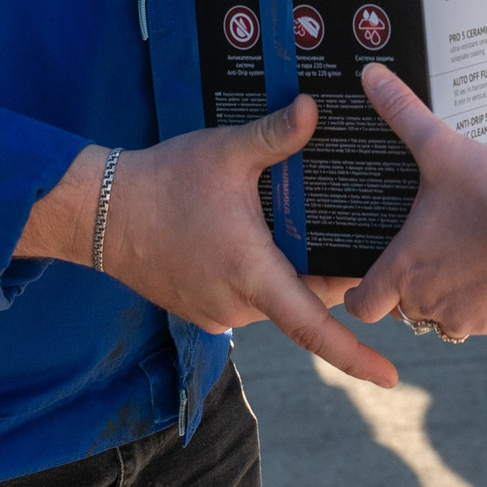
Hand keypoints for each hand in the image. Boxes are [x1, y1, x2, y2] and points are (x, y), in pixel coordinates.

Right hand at [35, 104, 398, 387]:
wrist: (96, 212)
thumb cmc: (162, 183)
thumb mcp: (225, 152)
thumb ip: (275, 134)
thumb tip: (315, 109)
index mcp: (251, 275)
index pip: (313, 327)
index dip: (355, 355)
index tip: (390, 378)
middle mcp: (237, 305)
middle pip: (304, 302)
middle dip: (334, 277)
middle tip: (365, 242)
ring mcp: (216, 312)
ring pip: (277, 297)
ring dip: (296, 272)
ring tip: (316, 229)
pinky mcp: (201, 307)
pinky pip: (249, 297)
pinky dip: (267, 274)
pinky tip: (270, 238)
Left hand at [346, 65, 486, 340]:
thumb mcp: (441, 149)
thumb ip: (402, 113)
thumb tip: (372, 76)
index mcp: (403, 268)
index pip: (362, 304)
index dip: (363, 292)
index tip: (373, 275)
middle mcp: (426, 301)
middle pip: (404, 307)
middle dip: (413, 286)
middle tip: (431, 251)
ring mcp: (464, 318)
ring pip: (443, 315)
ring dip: (448, 294)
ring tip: (467, 254)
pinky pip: (481, 318)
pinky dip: (485, 299)